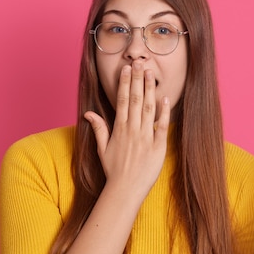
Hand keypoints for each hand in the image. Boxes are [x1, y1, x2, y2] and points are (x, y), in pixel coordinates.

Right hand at [84, 61, 170, 198]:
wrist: (125, 190)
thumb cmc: (114, 171)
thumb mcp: (102, 149)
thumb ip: (98, 129)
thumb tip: (88, 114)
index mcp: (119, 129)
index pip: (121, 100)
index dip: (124, 83)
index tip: (126, 69)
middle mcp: (132, 130)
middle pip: (135, 99)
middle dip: (137, 80)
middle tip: (139, 62)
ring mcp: (146, 138)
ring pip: (148, 109)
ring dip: (149, 90)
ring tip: (151, 73)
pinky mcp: (158, 147)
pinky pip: (161, 126)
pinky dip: (164, 112)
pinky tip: (165, 97)